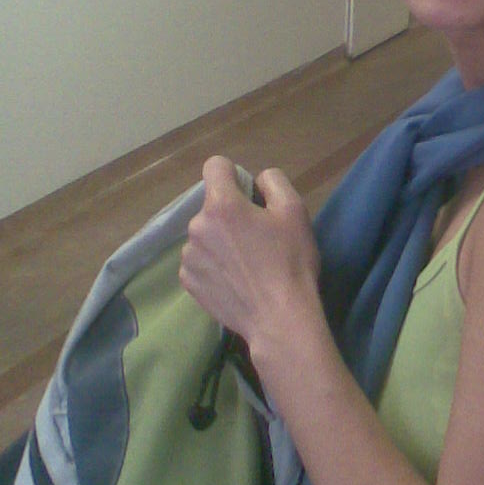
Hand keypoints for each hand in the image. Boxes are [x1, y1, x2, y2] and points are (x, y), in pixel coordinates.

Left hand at [179, 157, 321, 370]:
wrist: (279, 319)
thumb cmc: (290, 262)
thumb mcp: (295, 211)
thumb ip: (273, 182)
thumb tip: (257, 180)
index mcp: (222, 205)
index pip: (215, 166)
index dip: (234, 174)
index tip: (250, 193)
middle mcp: (197, 226)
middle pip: (212, 205)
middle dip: (231, 213)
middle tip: (258, 237)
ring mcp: (188, 256)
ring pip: (205, 234)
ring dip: (220, 240)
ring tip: (247, 263)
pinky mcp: (188, 281)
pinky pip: (199, 260)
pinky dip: (213, 264)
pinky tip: (235, 280)